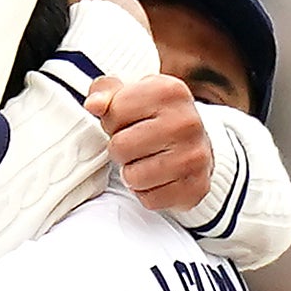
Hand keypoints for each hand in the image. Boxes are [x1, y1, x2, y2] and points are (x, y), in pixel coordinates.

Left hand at [85, 72, 211, 211]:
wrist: (195, 141)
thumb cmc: (156, 117)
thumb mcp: (129, 94)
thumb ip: (104, 91)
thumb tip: (94, 104)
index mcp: (169, 91)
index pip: (114, 113)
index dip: (113, 121)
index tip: (128, 122)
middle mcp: (187, 122)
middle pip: (120, 147)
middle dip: (120, 149)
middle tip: (136, 144)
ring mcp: (195, 156)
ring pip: (133, 177)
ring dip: (132, 172)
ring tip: (146, 160)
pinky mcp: (195, 187)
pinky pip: (149, 199)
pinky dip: (147, 192)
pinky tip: (158, 176)